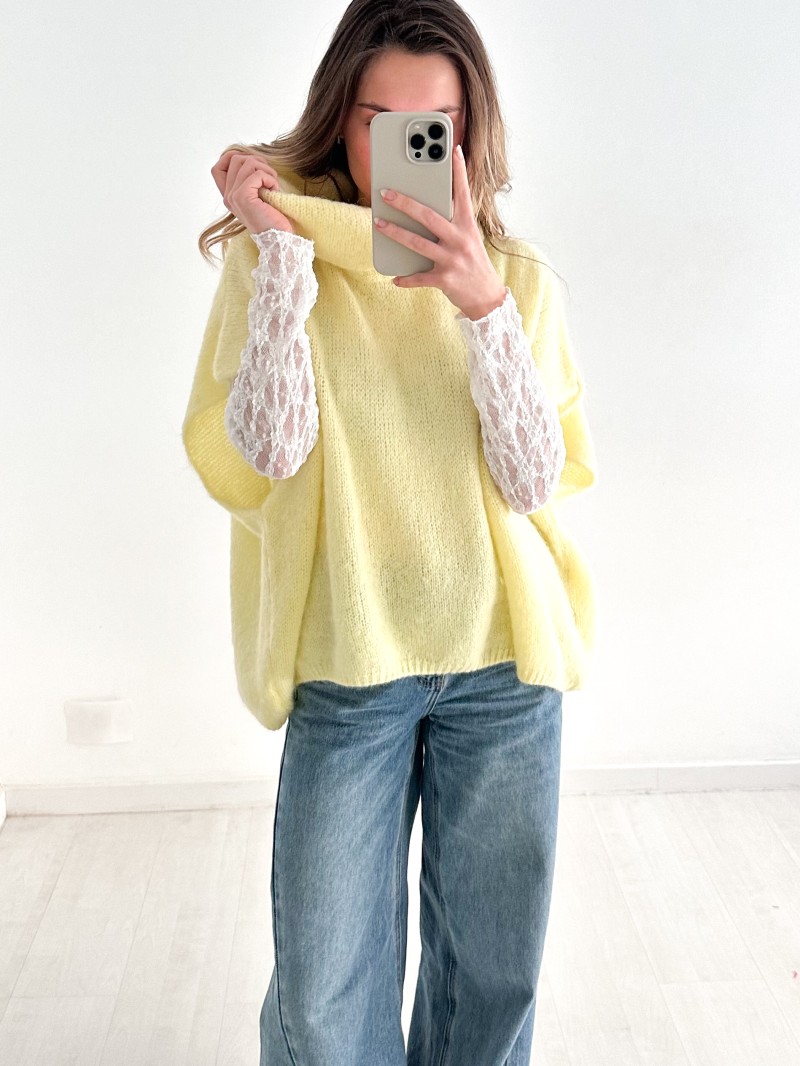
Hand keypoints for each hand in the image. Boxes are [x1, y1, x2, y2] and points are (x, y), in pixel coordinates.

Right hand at [211, 149, 295, 235]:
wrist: (279, 240)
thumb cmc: (274, 219)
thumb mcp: (259, 196)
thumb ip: (250, 180)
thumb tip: (252, 158)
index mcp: (229, 196)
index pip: (218, 166)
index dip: (233, 157)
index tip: (253, 164)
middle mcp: (228, 196)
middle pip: (235, 158)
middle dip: (258, 161)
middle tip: (269, 177)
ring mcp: (233, 196)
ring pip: (247, 162)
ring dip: (266, 170)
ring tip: (273, 185)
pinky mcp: (243, 197)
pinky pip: (257, 174)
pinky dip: (270, 179)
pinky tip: (274, 192)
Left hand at [374, 144, 506, 318]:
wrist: (487, 297)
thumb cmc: (473, 263)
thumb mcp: (469, 238)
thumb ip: (452, 222)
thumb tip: (424, 209)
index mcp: (468, 225)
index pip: (463, 193)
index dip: (458, 171)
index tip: (453, 149)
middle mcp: (460, 239)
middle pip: (429, 216)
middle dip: (405, 203)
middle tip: (386, 194)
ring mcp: (452, 259)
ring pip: (418, 244)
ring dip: (396, 233)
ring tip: (379, 225)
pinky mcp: (445, 279)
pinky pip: (419, 278)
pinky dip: (405, 278)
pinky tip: (395, 277)